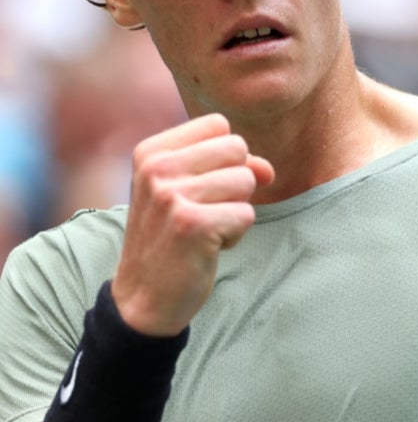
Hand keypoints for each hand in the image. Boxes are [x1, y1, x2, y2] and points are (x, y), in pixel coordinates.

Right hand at [111, 114, 274, 335]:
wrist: (145, 296)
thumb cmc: (173, 237)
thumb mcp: (192, 190)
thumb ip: (232, 166)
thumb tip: (267, 170)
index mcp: (151, 151)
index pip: (219, 125)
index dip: (226, 159)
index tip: (200, 188)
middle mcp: (156, 168)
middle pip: (237, 148)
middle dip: (236, 183)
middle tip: (205, 212)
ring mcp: (171, 195)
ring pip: (246, 181)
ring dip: (236, 211)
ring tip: (205, 230)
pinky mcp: (192, 224)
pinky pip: (247, 214)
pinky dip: (236, 235)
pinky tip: (207, 247)